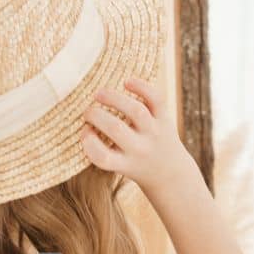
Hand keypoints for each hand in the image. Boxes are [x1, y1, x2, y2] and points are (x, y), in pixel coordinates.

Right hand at [80, 78, 195, 189]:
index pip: (103, 158)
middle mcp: (141, 149)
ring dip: (114, 98)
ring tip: (99, 94)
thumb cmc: (135, 165)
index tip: (85, 132)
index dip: (88, 142)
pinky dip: (142, 87)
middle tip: (87, 112)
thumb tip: (84, 122)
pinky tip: (126, 82)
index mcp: (126, 164)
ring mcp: (154, 133)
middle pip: (116, 128)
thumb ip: (103, 150)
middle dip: (96, 115)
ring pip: (136, 110)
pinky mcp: (164, 119)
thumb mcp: (119, 166)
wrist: (170, 171)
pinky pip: (156, 99)